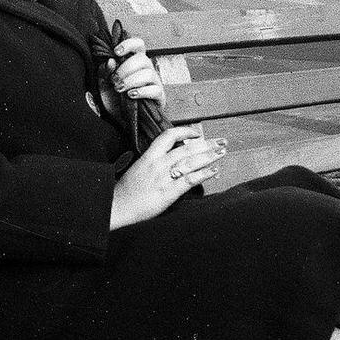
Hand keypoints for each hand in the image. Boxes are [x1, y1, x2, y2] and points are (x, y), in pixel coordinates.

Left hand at [105, 34, 166, 113]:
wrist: (120, 120)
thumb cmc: (114, 99)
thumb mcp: (103, 84)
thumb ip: (104, 72)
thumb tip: (111, 60)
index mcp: (134, 61)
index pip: (138, 44)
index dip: (129, 44)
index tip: (116, 52)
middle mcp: (146, 69)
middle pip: (142, 58)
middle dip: (125, 69)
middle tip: (114, 80)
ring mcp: (154, 82)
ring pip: (148, 73)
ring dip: (131, 81)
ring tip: (119, 89)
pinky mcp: (159, 96)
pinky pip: (155, 90)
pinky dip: (141, 92)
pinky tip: (131, 95)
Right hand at [109, 123, 225, 229]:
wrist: (116, 207)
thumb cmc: (126, 191)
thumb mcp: (138, 169)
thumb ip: (154, 163)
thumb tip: (172, 159)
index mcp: (148, 156)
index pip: (169, 136)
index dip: (185, 131)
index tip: (197, 132)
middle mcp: (158, 163)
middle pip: (187, 148)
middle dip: (207, 143)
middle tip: (221, 141)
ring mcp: (164, 177)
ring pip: (191, 161)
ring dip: (209, 155)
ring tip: (222, 152)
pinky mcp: (168, 192)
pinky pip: (190, 180)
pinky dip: (204, 174)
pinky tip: (214, 170)